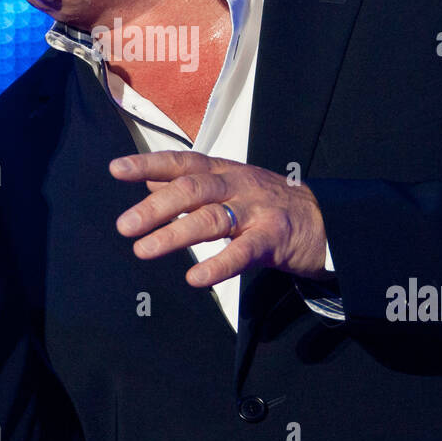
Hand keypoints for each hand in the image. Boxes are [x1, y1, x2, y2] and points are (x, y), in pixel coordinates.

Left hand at [109, 151, 328, 287]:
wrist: (326, 220)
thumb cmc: (267, 203)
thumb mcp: (228, 185)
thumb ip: (189, 184)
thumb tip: (148, 180)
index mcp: (223, 171)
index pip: (181, 162)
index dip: (148, 163)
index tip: (115, 169)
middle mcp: (236, 185)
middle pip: (191, 190)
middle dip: (154, 207)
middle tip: (124, 226)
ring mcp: (256, 211)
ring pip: (212, 218)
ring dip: (175, 235)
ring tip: (144, 251)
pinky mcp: (274, 238)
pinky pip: (243, 252)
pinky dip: (218, 265)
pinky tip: (196, 278)